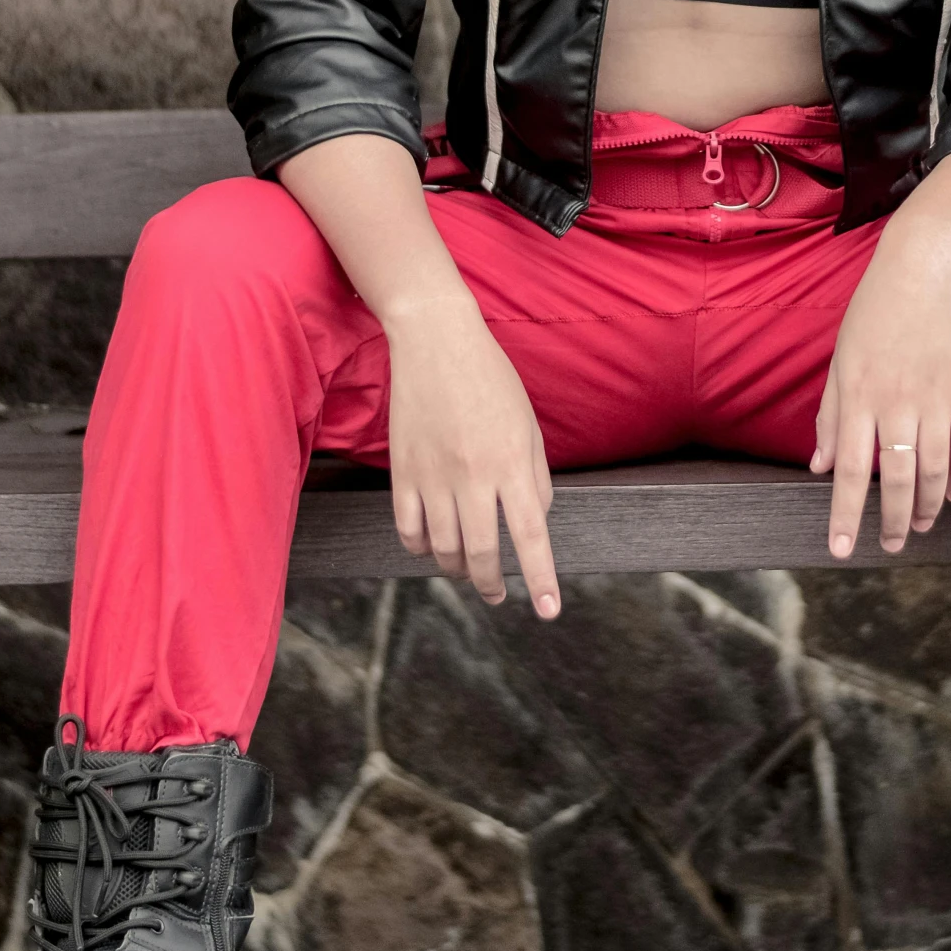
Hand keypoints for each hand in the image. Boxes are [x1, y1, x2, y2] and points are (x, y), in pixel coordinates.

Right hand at [386, 294, 559, 617]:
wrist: (436, 340)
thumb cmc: (490, 378)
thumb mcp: (529, 424)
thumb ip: (536, 477)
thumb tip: (535, 523)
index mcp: (512, 461)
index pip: (532, 534)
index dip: (542, 578)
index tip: (548, 611)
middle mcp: (473, 474)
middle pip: (482, 554)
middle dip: (492, 584)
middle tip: (498, 594)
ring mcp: (433, 474)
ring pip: (443, 549)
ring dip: (458, 570)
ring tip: (468, 571)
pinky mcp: (402, 470)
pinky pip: (408, 529)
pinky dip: (420, 549)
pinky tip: (432, 547)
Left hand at [812, 214, 950, 557]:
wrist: (925, 266)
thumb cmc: (874, 311)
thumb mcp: (840, 358)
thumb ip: (831, 415)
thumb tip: (821, 466)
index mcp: (859, 395)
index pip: (852, 471)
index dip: (846, 514)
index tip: (842, 549)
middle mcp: (897, 403)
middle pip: (899, 481)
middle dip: (895, 522)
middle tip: (892, 544)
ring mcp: (936, 399)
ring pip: (937, 472)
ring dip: (930, 508)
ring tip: (921, 526)